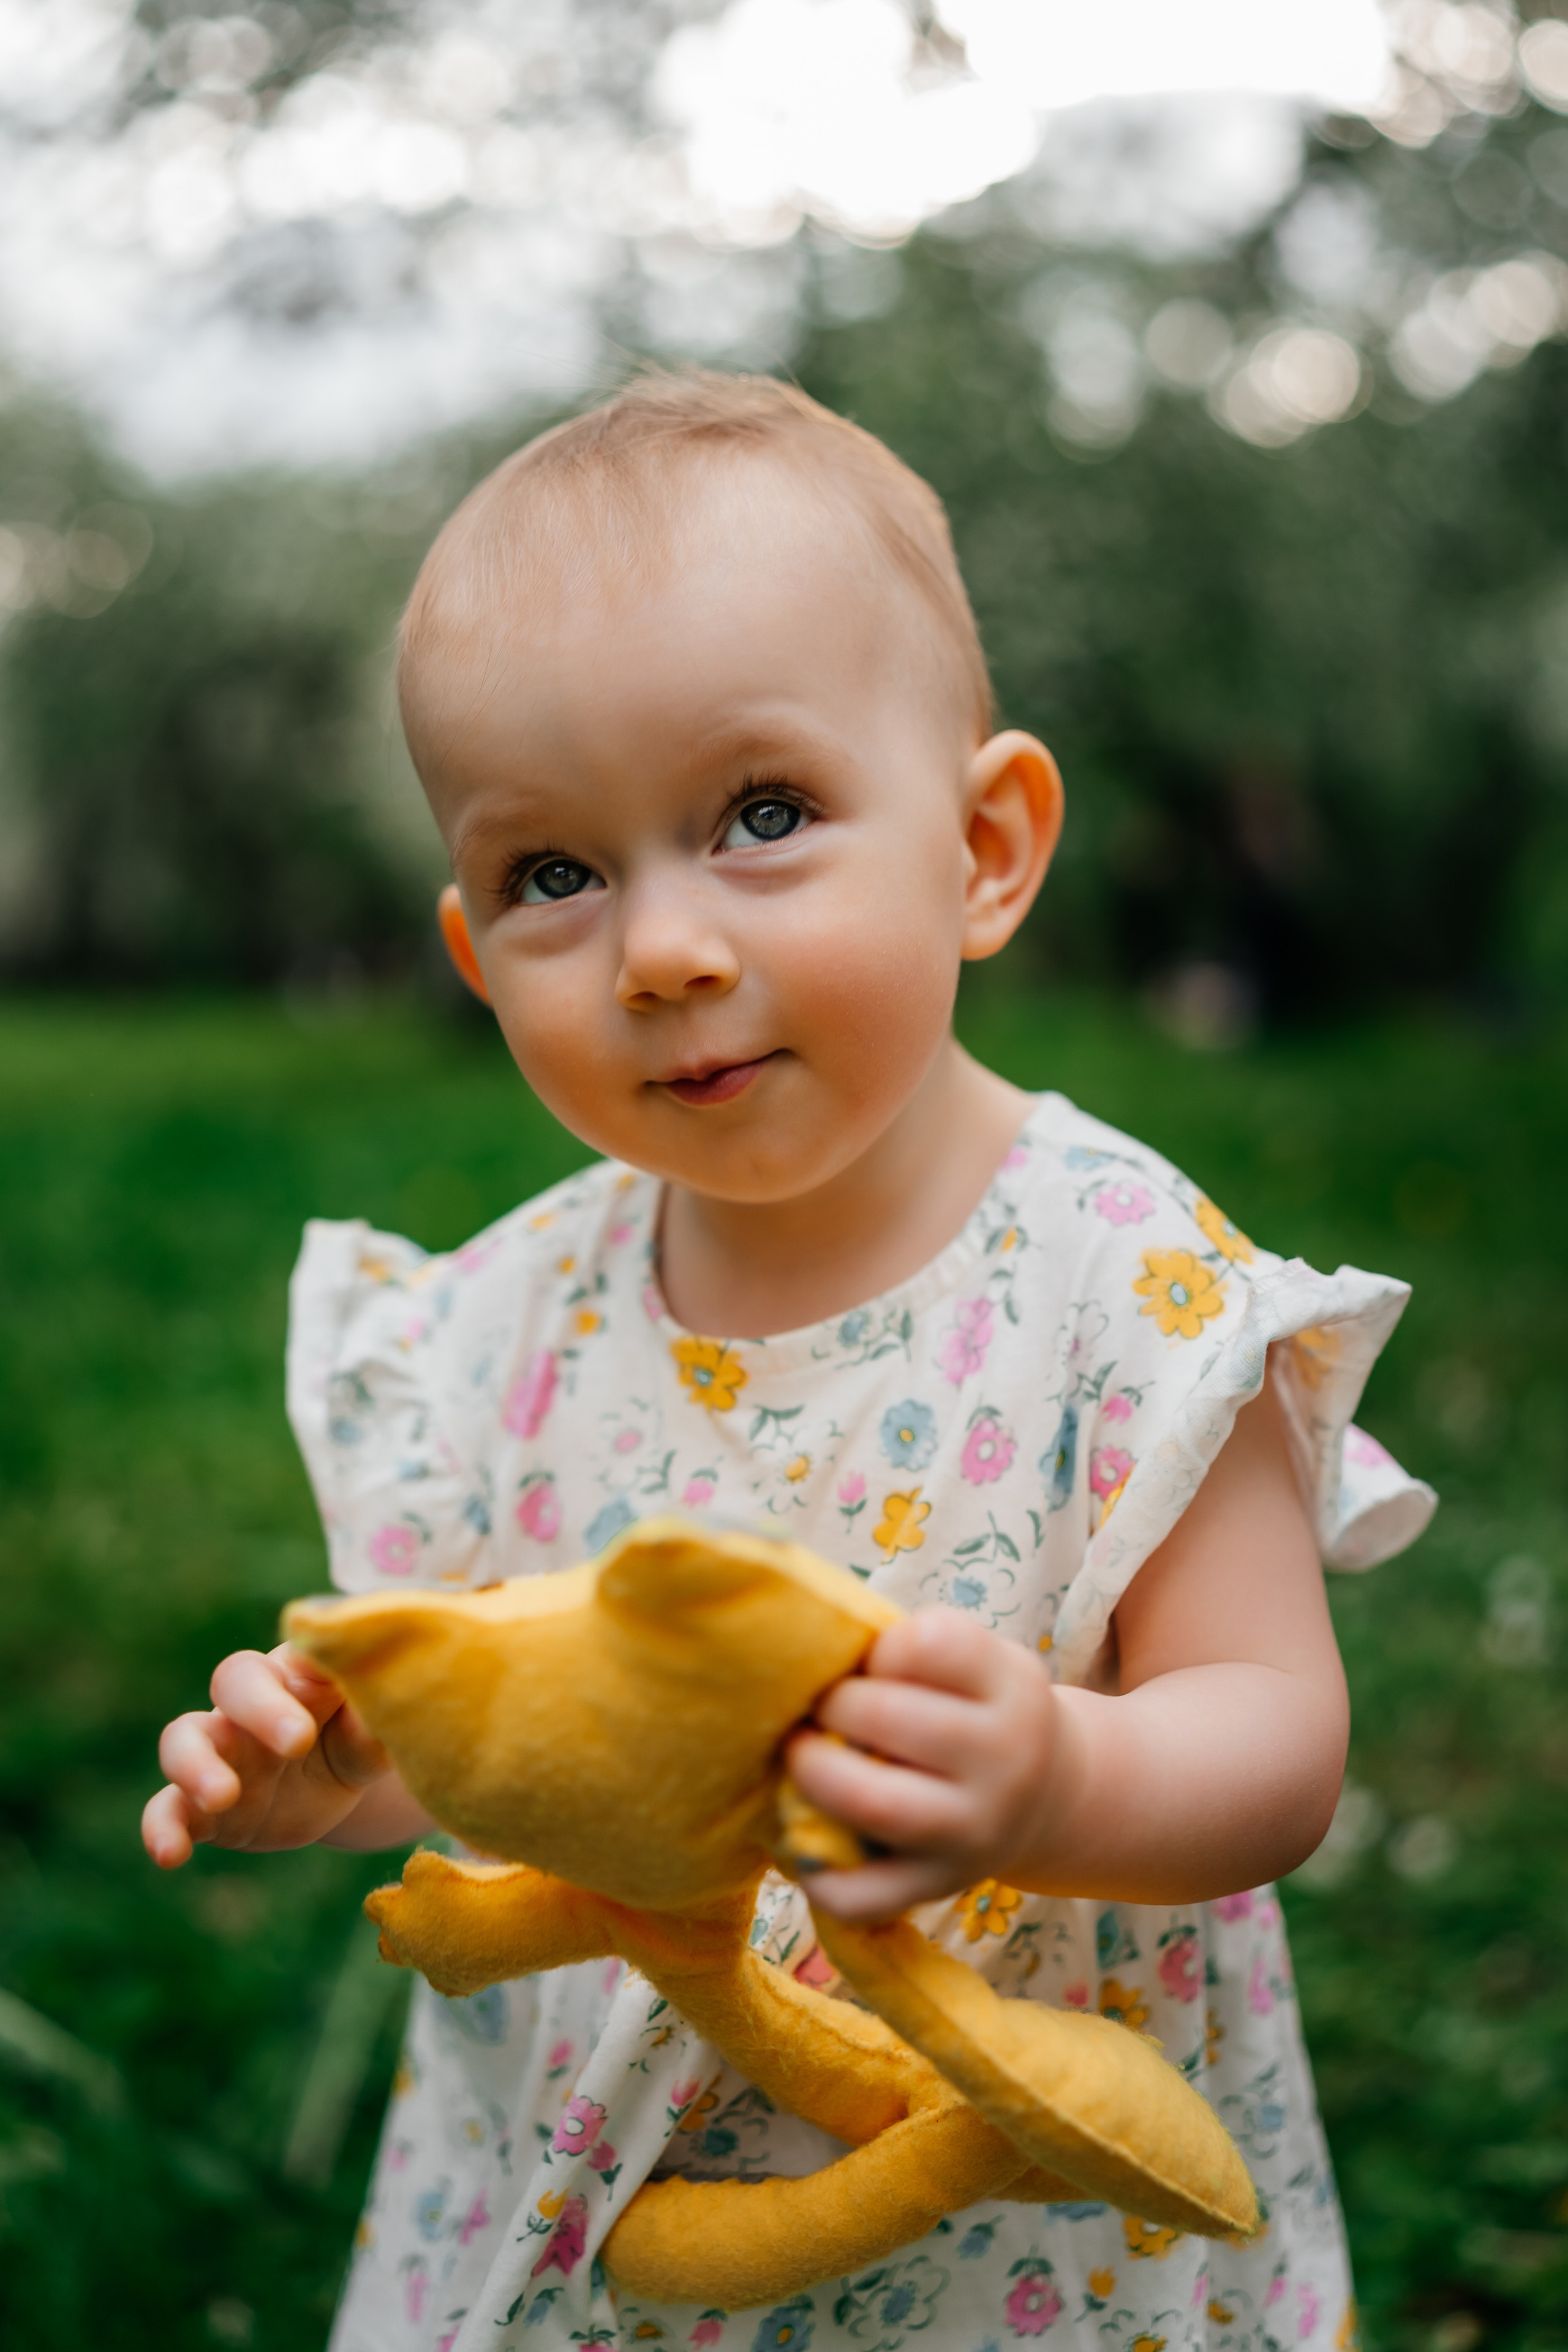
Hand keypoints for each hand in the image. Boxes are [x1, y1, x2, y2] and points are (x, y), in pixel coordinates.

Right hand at [142, 1644, 391, 1867]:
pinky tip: (168, 1854)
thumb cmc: (353, 1741)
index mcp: (299, 1674)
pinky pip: (166, 1808)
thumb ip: (371, 1727)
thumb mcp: (370, 1738)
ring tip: (221, 1797)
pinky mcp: (201, 1805)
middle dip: (261, 1708)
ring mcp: (220, 1752)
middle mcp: (251, 1705)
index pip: (298, 1650)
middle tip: (298, 1743)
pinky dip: (160, 1828)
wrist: (329, 1791)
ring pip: (184, 1737)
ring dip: (195, 1765)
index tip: (331, 1682)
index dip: (312, 1661)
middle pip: (235, 1680)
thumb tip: (382, 1714)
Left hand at [784, 1609, 1059, 1922]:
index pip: (930, 1644)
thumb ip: (909, 1648)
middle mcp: (1005, 1761)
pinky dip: (819, 1874)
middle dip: (832, 1704)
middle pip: (889, 1717)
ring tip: (802, 1757)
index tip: (874, 1663)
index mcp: (1013, 1687)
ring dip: (812, 1772)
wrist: (1046, 1794)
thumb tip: (809, 1666)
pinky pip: (861, 1896)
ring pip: (871, 1803)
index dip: (882, 1647)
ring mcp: (972, 1833)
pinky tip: (809, 1839)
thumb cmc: (978, 1708)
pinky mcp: (937, 1887)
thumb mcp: (976, 1660)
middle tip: (821, 1708)